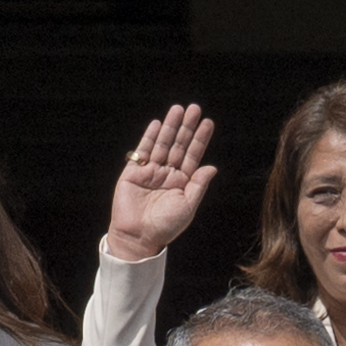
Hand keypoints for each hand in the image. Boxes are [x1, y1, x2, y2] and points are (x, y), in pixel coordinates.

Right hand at [103, 104, 217, 262]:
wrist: (138, 237)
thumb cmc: (165, 226)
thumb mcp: (187, 206)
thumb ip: (199, 185)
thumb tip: (212, 167)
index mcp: (182, 182)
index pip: (193, 155)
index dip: (200, 139)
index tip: (208, 122)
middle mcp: (168, 174)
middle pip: (179, 145)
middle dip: (186, 127)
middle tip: (194, 108)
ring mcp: (150, 172)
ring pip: (162, 144)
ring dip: (170, 127)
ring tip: (177, 110)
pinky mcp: (133, 173)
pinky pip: (142, 152)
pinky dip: (149, 138)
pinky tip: (157, 124)